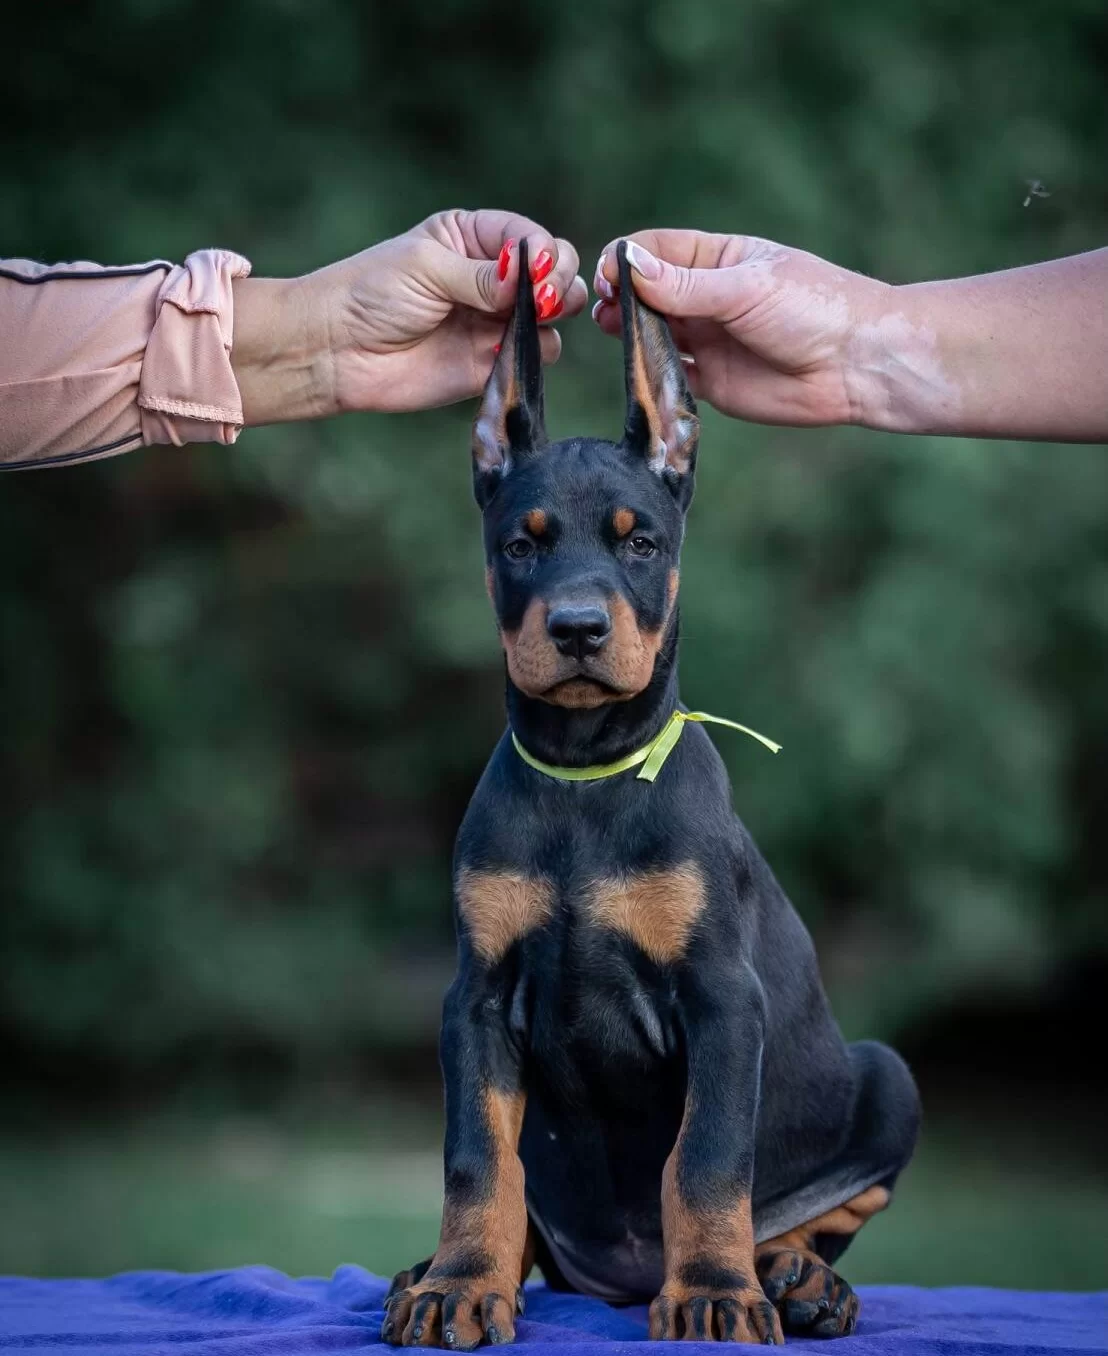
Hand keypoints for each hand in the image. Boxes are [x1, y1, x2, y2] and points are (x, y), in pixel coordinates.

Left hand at [233, 209, 587, 422]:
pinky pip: (535, 356)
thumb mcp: (427, 268)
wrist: (338, 351)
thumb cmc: (370, 293)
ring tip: (532, 319)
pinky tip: (510, 349)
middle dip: (559, 280)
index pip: (530, 236)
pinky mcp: (493, 363)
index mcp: (475, 238)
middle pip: (555, 273)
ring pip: (555, 315)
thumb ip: (482, 275)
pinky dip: (535, 352)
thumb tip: (533, 278)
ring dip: (554, 315)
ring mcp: (495, 321)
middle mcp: (493, 278)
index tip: (539, 265)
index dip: (544, 250)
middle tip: (543, 297)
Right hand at [592, 229, 890, 427]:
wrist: (857, 365)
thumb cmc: (813, 308)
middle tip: (603, 310)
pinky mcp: (711, 382)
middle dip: (621, 298)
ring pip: (651, 334)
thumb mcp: (744, 288)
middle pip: (646, 293)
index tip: (609, 276)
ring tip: (612, 333)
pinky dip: (649, 373)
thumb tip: (629, 266)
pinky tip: (638, 369)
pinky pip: (668, 376)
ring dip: (628, 334)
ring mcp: (707, 340)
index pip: (657, 250)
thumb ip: (685, 285)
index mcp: (718, 259)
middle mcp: (706, 298)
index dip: (627, 259)